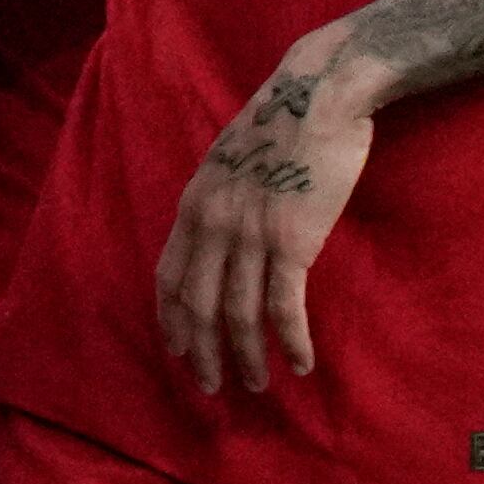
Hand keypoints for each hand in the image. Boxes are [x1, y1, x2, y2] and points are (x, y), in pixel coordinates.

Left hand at [155, 18, 376, 393]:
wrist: (316, 97)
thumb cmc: (278, 127)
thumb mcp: (227, 163)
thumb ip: (217, 201)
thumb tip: (216, 236)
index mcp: (193, 204)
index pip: (168, 277)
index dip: (171, 320)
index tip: (178, 352)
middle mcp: (212, 223)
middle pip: (196, 304)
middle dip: (201, 352)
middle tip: (210, 386)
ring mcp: (250, 233)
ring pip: (236, 312)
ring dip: (246, 355)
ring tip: (255, 384)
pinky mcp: (292, 240)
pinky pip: (283, 304)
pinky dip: (289, 339)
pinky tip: (298, 363)